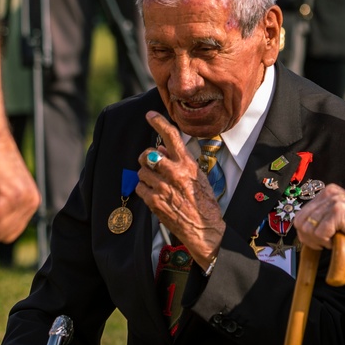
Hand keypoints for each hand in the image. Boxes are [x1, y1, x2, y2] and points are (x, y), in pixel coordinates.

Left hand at [135, 112, 225, 266]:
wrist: (205, 229)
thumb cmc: (204, 203)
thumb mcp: (198, 177)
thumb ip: (180, 161)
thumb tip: (160, 149)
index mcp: (187, 164)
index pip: (171, 136)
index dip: (159, 122)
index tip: (150, 115)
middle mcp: (174, 173)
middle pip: (147, 154)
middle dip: (146, 158)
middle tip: (152, 166)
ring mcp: (162, 187)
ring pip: (142, 171)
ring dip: (146, 177)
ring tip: (158, 186)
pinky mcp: (154, 201)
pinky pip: (139, 188)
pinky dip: (144, 190)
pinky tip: (156, 196)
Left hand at [294, 184, 344, 267]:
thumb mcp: (340, 219)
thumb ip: (322, 217)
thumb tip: (300, 228)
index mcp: (329, 191)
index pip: (300, 215)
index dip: (306, 233)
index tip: (320, 241)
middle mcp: (330, 192)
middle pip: (300, 222)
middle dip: (310, 239)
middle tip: (327, 244)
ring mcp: (335, 200)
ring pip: (308, 229)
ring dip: (320, 242)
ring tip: (336, 240)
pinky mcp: (339, 211)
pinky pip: (319, 234)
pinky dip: (327, 243)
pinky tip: (340, 240)